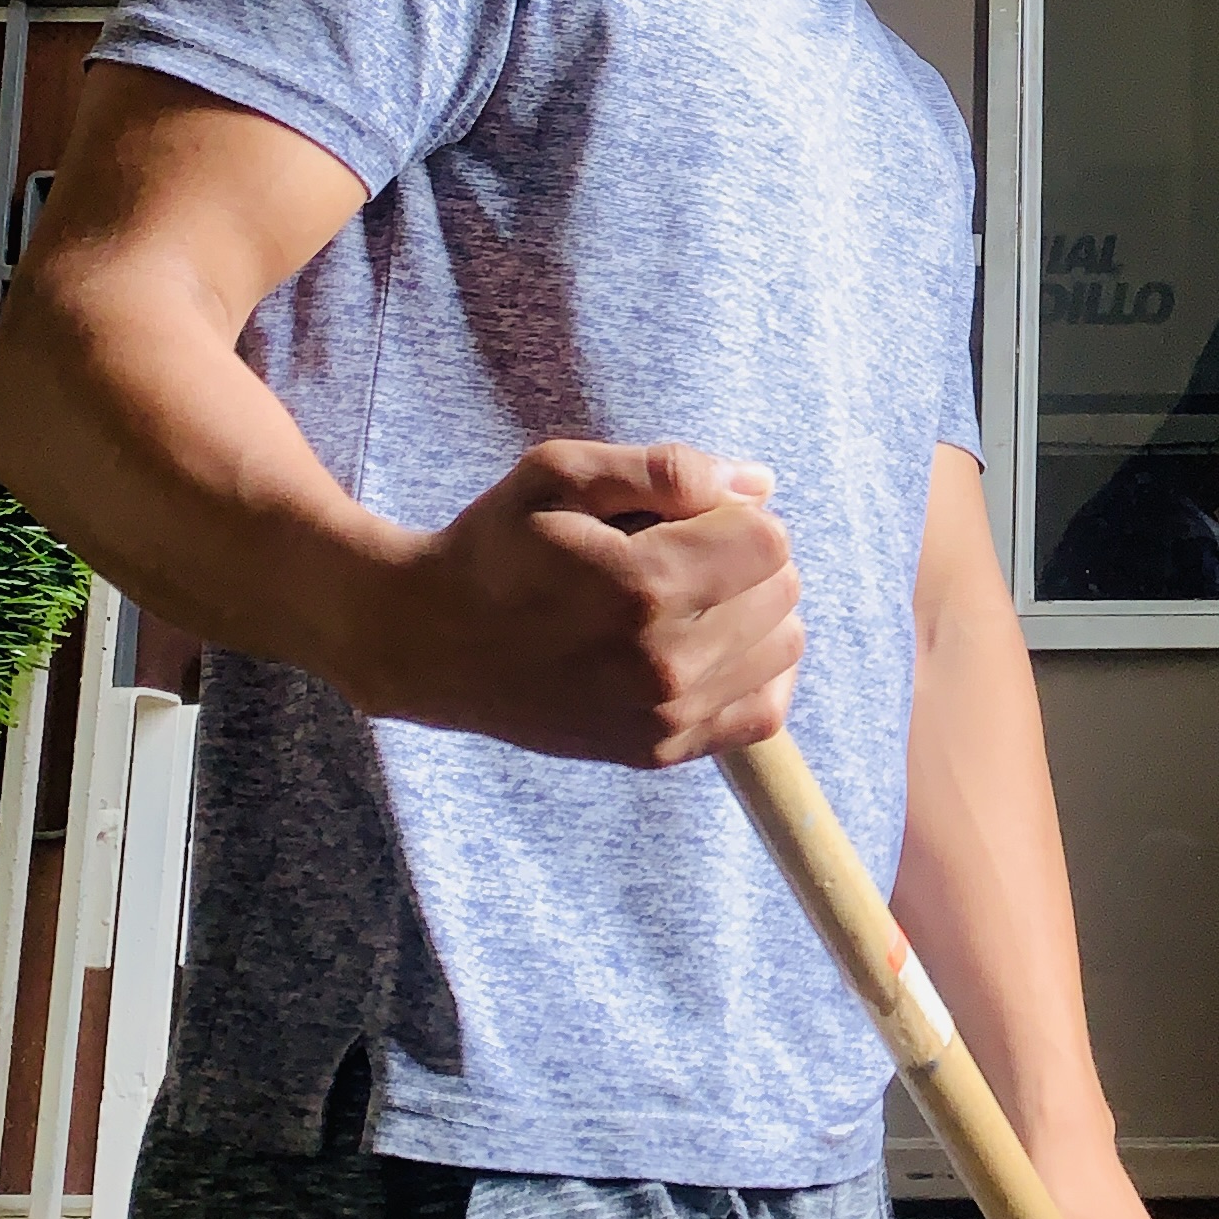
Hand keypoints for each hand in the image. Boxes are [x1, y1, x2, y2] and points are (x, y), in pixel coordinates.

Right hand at [349, 438, 803, 762]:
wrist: (433, 642)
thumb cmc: (496, 546)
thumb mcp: (560, 473)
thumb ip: (667, 469)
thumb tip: (760, 484)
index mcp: (641, 586)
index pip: (769, 538)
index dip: (736, 512)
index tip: (687, 515)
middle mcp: (663, 661)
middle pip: (783, 589)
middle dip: (748, 555)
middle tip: (685, 550)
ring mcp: (664, 715)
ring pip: (785, 646)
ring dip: (758, 610)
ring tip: (696, 595)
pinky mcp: (660, 749)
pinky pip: (765, 712)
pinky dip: (760, 670)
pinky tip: (718, 643)